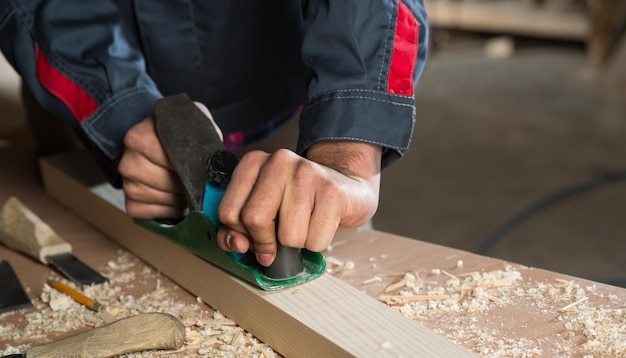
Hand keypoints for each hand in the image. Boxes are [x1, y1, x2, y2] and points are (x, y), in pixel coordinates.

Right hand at [118, 102, 218, 218]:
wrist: (152, 142)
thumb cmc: (177, 135)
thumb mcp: (192, 121)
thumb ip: (204, 130)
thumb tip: (216, 157)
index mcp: (139, 138)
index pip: (171, 160)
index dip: (192, 168)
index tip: (205, 169)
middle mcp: (128, 162)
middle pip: (168, 183)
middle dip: (190, 186)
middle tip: (203, 183)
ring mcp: (127, 184)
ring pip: (164, 200)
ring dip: (183, 199)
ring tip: (192, 190)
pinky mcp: (131, 203)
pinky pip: (156, 213)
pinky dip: (172, 210)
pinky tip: (179, 201)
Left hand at [216, 141, 381, 266]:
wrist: (347, 187)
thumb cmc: (299, 202)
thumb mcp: (262, 208)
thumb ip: (237, 229)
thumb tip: (237, 245)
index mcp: (254, 162)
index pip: (228, 211)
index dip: (239, 235)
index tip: (252, 239)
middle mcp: (278, 161)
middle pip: (255, 219)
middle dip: (265, 242)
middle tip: (276, 244)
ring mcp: (307, 173)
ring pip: (288, 236)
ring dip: (296, 243)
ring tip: (304, 226)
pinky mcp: (332, 192)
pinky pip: (315, 241)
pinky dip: (317, 243)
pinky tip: (321, 224)